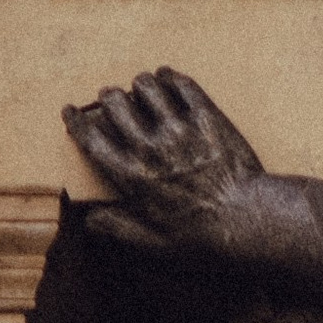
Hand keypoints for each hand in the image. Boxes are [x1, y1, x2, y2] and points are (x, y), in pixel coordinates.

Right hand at [63, 68, 268, 254]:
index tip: (71, 111)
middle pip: (115, 102)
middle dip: (109, 98)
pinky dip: (170, 77)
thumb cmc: (204, 239)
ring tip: (143, 88)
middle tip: (113, 99)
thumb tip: (89, 220)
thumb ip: (119, 229)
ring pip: (146, 85)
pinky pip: (181, 83)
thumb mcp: (155, 245)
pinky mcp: (207, 117)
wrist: (251, 222)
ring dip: (140, 84)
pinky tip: (169, 79)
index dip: (76, 121)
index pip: (92, 139)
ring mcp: (180, 128)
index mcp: (132, 176)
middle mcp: (151, 147)